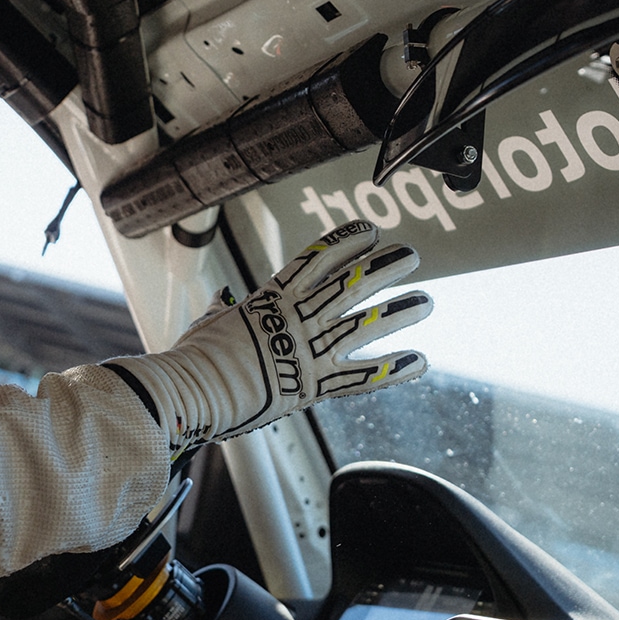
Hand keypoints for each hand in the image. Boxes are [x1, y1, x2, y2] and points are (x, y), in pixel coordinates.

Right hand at [108, 220, 430, 458]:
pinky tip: (419, 362)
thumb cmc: (192, 359)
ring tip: (426, 301)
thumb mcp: (207, 325)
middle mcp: (295, 318)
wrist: (192, 389)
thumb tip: (220, 303)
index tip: (370, 230)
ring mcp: (307, 349)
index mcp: (270, 297)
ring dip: (398, 311)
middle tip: (411, 256)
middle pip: (350, 284)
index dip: (347, 242)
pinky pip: (360, 376)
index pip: (317, 259)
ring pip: (363, 323)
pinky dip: (391, 370)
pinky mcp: (313, 384)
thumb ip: (223, 313)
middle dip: (384, 268)